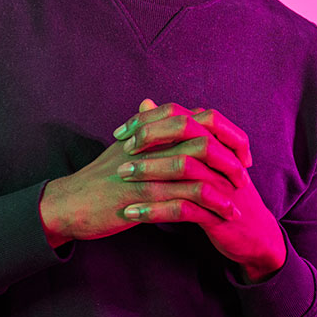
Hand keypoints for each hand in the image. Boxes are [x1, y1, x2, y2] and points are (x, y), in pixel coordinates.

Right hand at [39, 100, 242, 247]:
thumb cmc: (97, 176)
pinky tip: (223, 215)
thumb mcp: (122, 145)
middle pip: (205, 134)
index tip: (239, 149)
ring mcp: (150, 167)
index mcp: (150, 128)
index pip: (197, 117)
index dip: (224, 131)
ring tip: (240, 198)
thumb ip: (142, 124)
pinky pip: (188, 195)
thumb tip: (150, 102)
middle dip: (232, 152)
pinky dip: (211, 203)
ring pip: (200, 165)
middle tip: (246, 170)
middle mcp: (153, 142)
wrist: (70, 203)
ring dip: (225, 182)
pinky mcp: (146, 194)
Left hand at [113, 100, 286, 282]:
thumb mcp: (201, 159)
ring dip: (150, 170)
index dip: (149, 119)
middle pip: (186, 130)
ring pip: (185, 167)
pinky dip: (156, 209)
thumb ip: (173, 131)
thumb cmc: (222, 193)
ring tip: (122, 175)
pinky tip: (133, 213)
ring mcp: (222, 183)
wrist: (255, 236)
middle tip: (122, 147)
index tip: (121, 132)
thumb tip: (145, 102)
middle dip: (151, 136)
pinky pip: (184, 208)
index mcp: (218, 140)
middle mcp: (223, 155)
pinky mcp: (218, 213)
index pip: (182, 114)